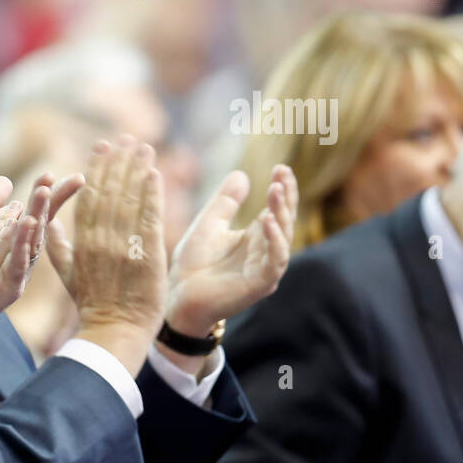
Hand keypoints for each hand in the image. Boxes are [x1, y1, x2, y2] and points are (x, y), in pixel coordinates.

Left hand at [0, 172, 82, 323]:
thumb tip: (5, 179)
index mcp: (22, 239)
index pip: (41, 211)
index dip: (53, 193)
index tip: (69, 174)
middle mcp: (27, 252)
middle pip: (41, 222)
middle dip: (49, 199)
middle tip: (60, 178)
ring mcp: (22, 269)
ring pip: (33, 239)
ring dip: (38, 214)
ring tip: (42, 192)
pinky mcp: (11, 285)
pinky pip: (17, 261)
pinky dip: (20, 243)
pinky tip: (24, 224)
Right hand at [46, 136, 167, 374]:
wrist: (114, 331)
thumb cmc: (92, 305)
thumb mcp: (67, 275)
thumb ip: (56, 246)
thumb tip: (46, 222)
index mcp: (82, 241)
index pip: (89, 197)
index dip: (97, 170)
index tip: (102, 147)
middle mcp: (101, 239)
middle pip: (110, 191)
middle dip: (118, 162)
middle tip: (126, 138)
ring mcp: (123, 246)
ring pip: (129, 199)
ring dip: (137, 170)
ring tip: (144, 147)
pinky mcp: (146, 254)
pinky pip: (149, 218)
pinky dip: (152, 194)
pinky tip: (155, 174)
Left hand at [164, 164, 296, 338]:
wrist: (178, 295)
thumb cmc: (193, 264)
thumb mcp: (209, 224)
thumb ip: (226, 202)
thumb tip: (241, 174)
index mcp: (256, 238)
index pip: (276, 209)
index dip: (281, 188)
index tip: (280, 167)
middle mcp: (266, 252)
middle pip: (284, 220)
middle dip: (285, 196)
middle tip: (281, 173)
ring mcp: (265, 269)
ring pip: (283, 238)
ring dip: (281, 213)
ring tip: (275, 190)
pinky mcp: (260, 285)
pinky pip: (275, 261)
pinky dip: (275, 241)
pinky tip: (268, 221)